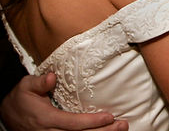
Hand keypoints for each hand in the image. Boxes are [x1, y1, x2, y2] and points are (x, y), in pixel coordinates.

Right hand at [0, 73, 128, 130]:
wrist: (8, 115)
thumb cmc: (21, 99)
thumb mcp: (26, 86)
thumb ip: (39, 82)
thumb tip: (53, 77)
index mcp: (47, 119)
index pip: (73, 123)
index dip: (92, 122)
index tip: (109, 117)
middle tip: (123, 125)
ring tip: (121, 129)